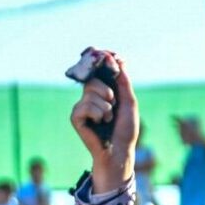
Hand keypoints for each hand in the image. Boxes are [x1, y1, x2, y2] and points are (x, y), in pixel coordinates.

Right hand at [69, 49, 138, 192]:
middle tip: (113, 104)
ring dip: (105, 106)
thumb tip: (120, 60)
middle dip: (107, 90)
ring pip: (90, 92)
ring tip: (108, 118)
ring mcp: (82, 106)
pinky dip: (97, 114)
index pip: (99, 72)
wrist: (119, 151)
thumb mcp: (129, 103)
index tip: (107, 53)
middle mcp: (91, 96)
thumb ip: (123, 82)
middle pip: (93, 79)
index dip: (101, 62)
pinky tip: (100, 123)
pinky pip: (84, 105)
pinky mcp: (75, 116)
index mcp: (105, 91)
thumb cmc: (125, 130)